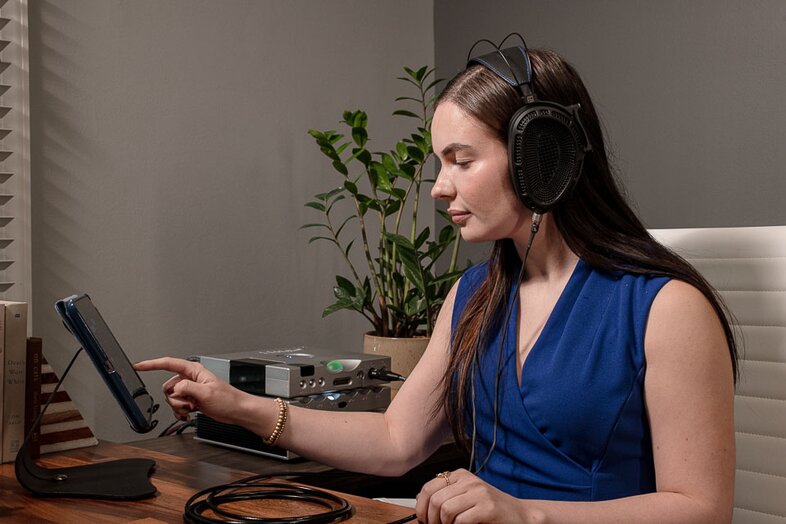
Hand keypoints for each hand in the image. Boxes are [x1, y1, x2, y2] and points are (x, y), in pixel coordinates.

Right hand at [134, 357, 247, 424]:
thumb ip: (188, 388)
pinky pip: (176, 406)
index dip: (151, 364)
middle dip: (176, 398)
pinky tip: (190, 413)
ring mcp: (189, 390)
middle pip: (167, 387)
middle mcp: (189, 378)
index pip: (167, 363)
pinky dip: (180, 412)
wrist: (235, 411)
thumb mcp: (207, 392)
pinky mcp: (190, 400)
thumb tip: (175, 388)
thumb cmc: (227, 399)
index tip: (138, 365)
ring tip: (194, 406)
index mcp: (193, 370)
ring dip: (180, 406)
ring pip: (171, 398)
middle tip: (191, 402)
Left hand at [415, 469, 532, 523]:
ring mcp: (479, 492)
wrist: (520, 515)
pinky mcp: (487, 507)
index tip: (423, 520)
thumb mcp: (465, 498)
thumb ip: (446, 498)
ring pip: (445, 509)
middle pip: (435, 499)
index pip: (429, 488)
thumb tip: (421, 507)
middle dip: (431, 519)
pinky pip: (460, 519)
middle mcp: (469, 480)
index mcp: (460, 475)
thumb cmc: (491, 510)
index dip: (421, 507)